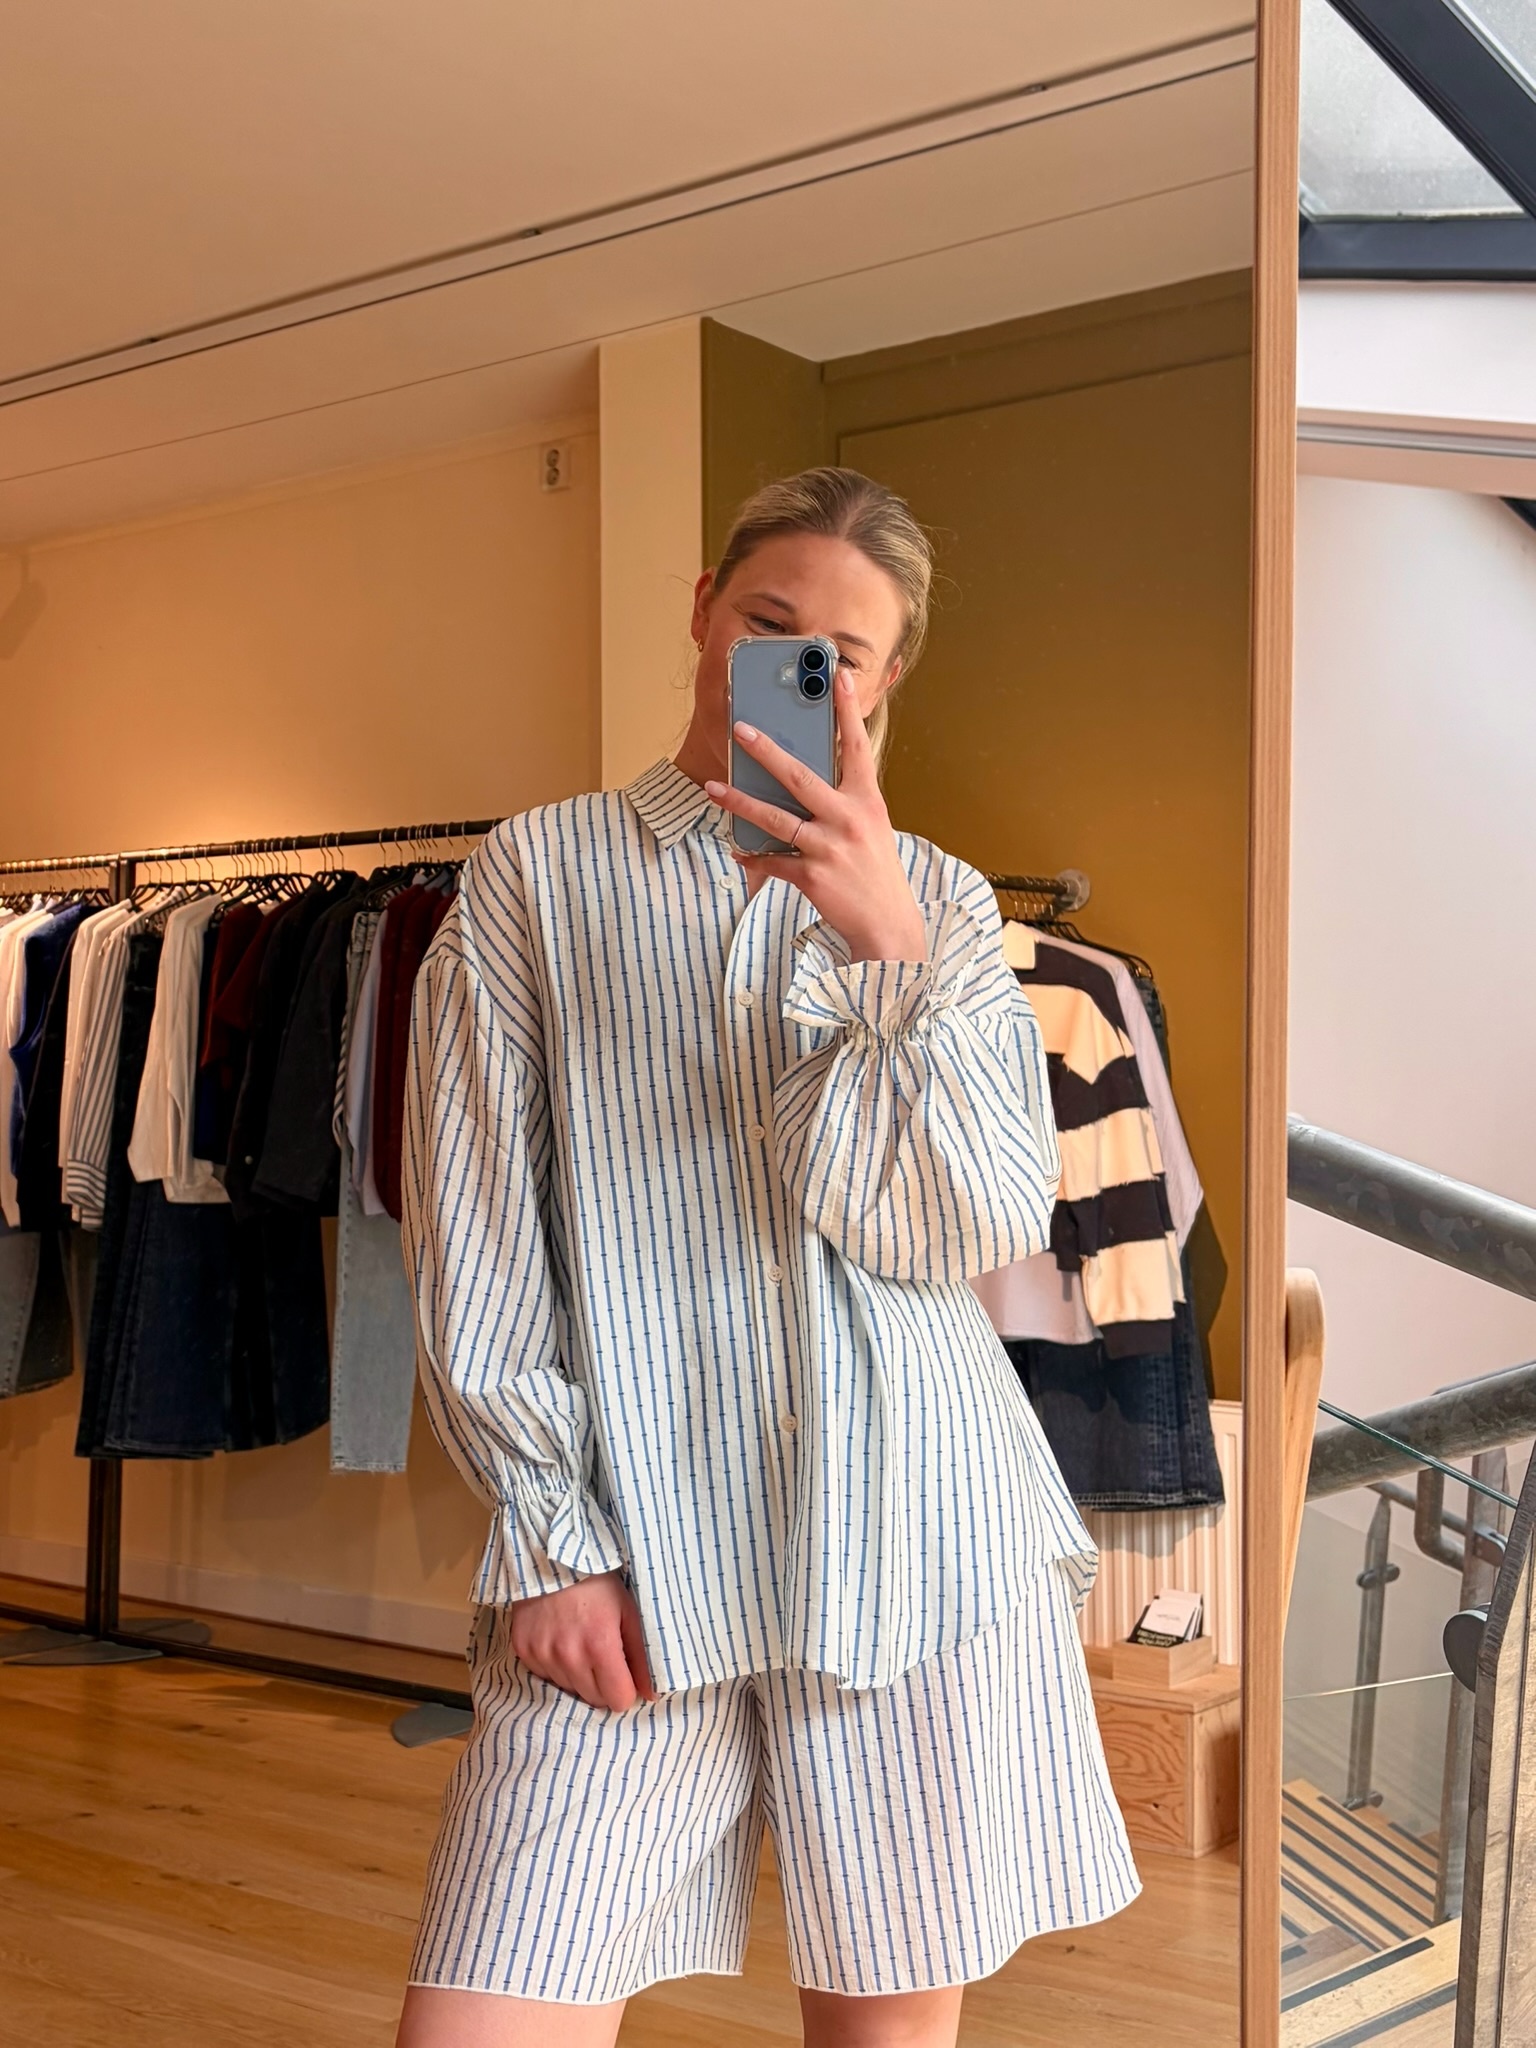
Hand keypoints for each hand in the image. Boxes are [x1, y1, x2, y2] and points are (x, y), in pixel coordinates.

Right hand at [508, 1569, 656, 1710]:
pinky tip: (559, 1639)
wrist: (551, 1556)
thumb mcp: (628, 1612)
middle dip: (603, 1684)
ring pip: (569, 1689)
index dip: (625, 1688)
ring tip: (579, 1642)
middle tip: (602, 1655)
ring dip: (578, 1674)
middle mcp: (569, 1656)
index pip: (618, 1700)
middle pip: (594, 1699)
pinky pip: (545, 1676)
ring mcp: (542, 1655)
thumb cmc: (597, 1583)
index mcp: (600, 1647)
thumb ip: (641, 1656)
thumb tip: (651, 1694)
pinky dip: (555, 1665)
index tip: (624, 1672)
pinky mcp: (524, 1651)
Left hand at [705, 673, 926, 962]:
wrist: (887, 925)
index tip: (836, 675)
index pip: (857, 746)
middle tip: (739, 729)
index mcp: (866, 801)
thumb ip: (844, 800)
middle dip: (766, 750)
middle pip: (800, 777)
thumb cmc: (875, 871)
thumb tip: (803, 779)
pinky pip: (773, 861)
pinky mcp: (813, 876)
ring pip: (775, 819)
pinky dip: (753, 857)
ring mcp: (830, 848)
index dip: (847, 709)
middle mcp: (849, 819)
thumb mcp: (871, 827)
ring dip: (740, 802)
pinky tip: (738, 852)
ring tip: (714, 787)